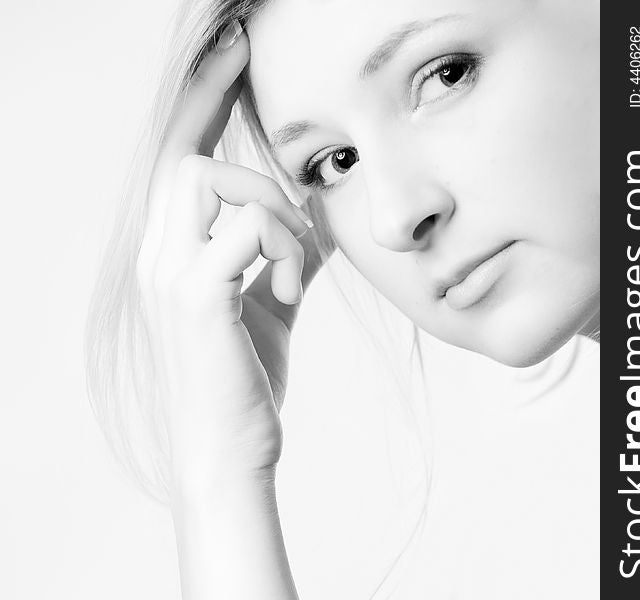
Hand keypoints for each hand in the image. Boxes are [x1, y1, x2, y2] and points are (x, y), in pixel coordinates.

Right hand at [136, 22, 323, 494]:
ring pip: (214, 180)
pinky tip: (292, 286)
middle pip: (183, 149)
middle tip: (253, 68)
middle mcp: (157, 254)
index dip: (203, 99)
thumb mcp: (270, 306)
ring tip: (294, 265)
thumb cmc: (246, 378)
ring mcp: (170, 273)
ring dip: (273, 211)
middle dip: (222, 108)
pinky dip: (283, 248)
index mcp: (174, 253)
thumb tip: (312, 218)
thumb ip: (282, 257)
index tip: (232, 50)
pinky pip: (246, 228)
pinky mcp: (196, 296)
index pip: (180, 158)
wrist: (228, 450)